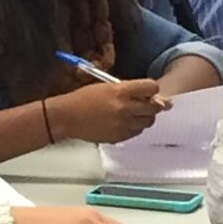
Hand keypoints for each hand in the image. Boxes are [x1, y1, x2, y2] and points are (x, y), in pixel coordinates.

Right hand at [51, 79, 170, 142]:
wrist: (68, 117)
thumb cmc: (84, 98)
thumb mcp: (107, 86)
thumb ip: (128, 90)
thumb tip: (148, 95)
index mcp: (121, 91)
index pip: (151, 88)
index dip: (151, 89)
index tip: (148, 90)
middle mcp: (125, 108)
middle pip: (155, 107)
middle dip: (153, 104)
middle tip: (148, 103)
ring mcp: (123, 125)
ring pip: (148, 121)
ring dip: (144, 117)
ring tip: (133, 114)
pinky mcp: (120, 137)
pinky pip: (137, 132)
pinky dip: (135, 127)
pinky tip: (124, 122)